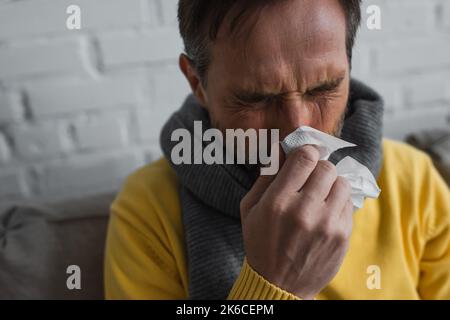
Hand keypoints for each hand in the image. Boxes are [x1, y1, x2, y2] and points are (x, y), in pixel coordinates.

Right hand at [240, 145, 352, 299]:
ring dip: (331, 183)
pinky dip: (338, 201)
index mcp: (278, 202)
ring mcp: (327, 225)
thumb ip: (266, 176)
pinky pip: (348, 204)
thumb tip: (282, 147)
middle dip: (318, 167)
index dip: (306, 151)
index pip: (304, 157)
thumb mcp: (251, 208)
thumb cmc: (260, 242)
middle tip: (311, 177)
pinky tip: (325, 211)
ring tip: (319, 195)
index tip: (305, 156)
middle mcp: (304, 211)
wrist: (279, 285)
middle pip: (326, 167)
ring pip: (341, 183)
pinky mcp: (342, 236)